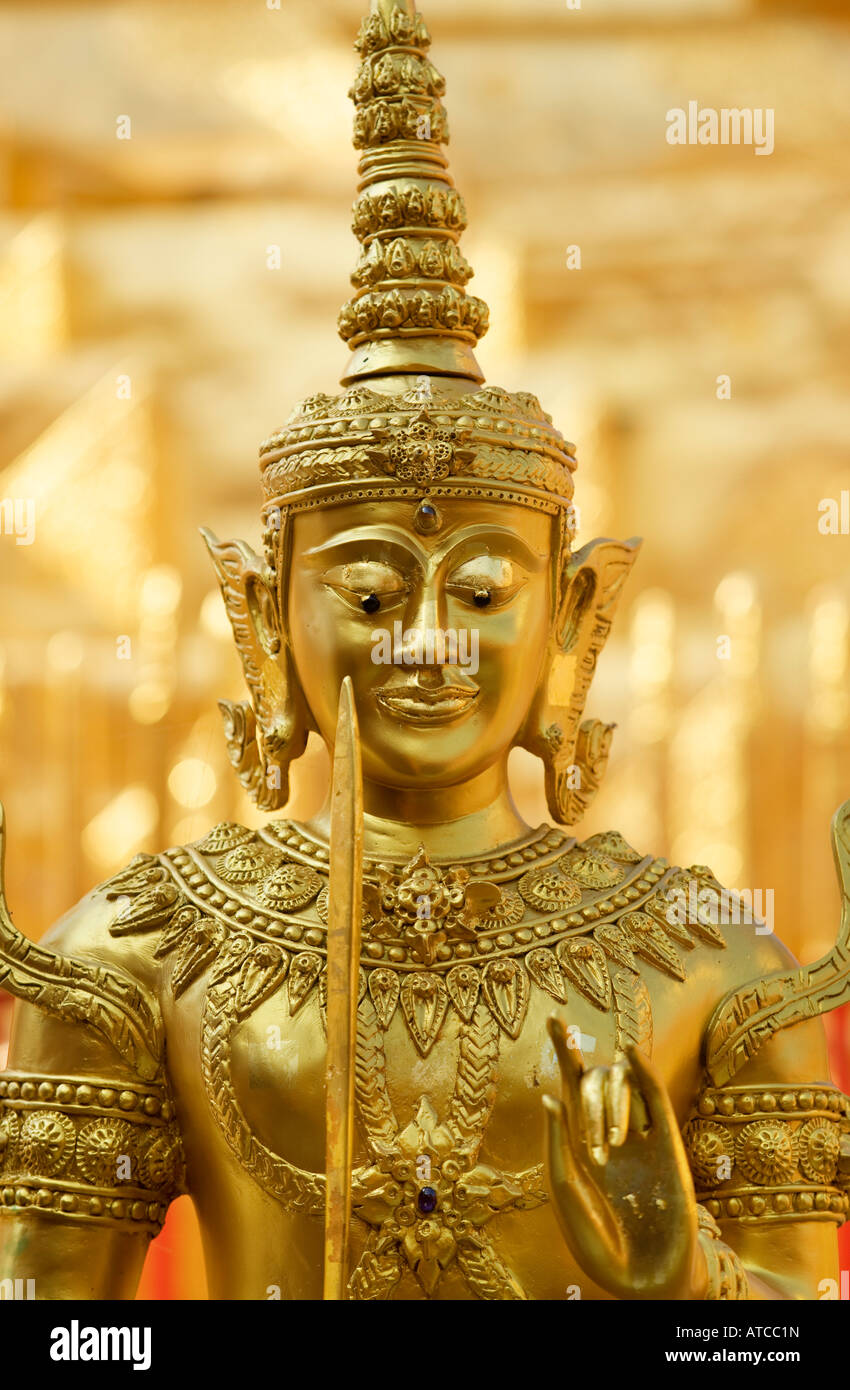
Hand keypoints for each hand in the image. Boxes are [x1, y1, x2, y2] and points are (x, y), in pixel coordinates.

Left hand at [543, 1017, 706, 1298]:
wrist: (646, 1279)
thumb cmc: (602, 1249)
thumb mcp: (568, 1201)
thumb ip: (557, 1152)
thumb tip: (549, 1099)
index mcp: (580, 1146)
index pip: (570, 1088)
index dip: (564, 1052)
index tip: (553, 1018)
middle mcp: (609, 1133)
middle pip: (593, 1083)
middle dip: (580, 1083)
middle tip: (576, 1089)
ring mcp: (639, 1137)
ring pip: (620, 1087)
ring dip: (609, 1103)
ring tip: (611, 1146)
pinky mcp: (667, 1146)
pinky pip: (655, 1099)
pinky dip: (643, 1072)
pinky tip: (631, 1050)